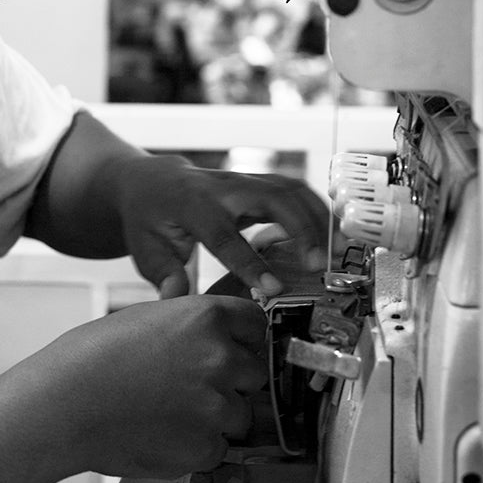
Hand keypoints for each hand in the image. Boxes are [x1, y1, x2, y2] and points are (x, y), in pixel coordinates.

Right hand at [36, 294, 267, 478]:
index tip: (235, 345)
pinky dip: (198, 444)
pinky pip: (219, 447)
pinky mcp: (205, 446)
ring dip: (217, 414)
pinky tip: (164, 430)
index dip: (244, 336)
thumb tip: (211, 326)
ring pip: (240, 413)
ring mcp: (216, 404)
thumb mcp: (147, 316)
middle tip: (191, 383)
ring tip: (171, 408)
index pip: (256, 323)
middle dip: (231, 379)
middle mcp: (219, 357)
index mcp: (205, 317)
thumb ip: (187, 321)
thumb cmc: (93, 356)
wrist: (66, 402)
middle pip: (253, 371)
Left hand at [114, 156, 330, 298]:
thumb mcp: (144, 249)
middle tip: (319, 266)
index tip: (274, 287)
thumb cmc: (148, 219)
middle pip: (271, 198)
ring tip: (338, 251)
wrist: (151, 181)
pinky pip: (293, 190)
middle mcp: (221, 188)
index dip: (249, 262)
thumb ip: (164, 275)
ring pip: (288, 189)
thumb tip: (176, 300)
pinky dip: (316, 209)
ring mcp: (242, 181)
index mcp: (191, 205)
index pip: (224, 234)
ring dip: (316, 216)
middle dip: (300, 229)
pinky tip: (332, 234)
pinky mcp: (256, 183)